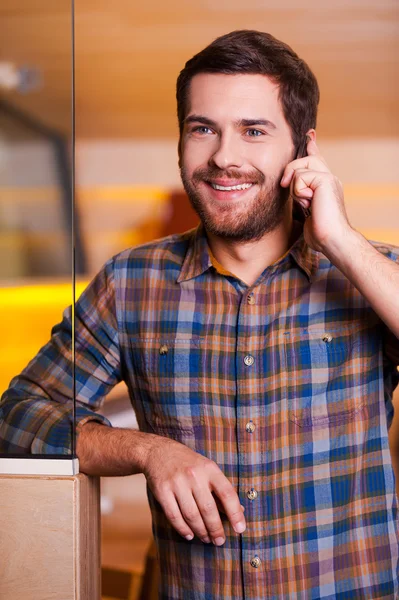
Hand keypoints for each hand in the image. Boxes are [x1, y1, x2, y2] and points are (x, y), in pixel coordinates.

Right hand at [142, 435, 245, 544]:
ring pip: (192, 515)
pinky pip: (174, 516)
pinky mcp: (162, 491)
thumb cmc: (188, 463)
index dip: (235, 513)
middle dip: (216, 529)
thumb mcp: (208, 469)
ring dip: (201, 531)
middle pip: (208, 509)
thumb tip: (240, 511)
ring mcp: (177, 483)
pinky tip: (190, 534)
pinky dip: (183, 529)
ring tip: (206, 538)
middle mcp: (194, 475)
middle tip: (220, 540)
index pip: (227, 493)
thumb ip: (221, 489)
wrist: (158, 452)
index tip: (240, 529)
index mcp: (209, 469)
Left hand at [280, 139, 352, 253]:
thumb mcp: (306, 212)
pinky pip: (300, 177)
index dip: (313, 146)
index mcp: (325, 185)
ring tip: (306, 203)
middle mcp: (329, 178)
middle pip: (305, 159)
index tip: (310, 135)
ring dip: (295, 188)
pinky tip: (309, 202)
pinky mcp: (326, 179)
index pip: (317, 160)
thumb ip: (300, 197)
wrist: (332, 239)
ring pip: (300, 168)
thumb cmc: (320, 232)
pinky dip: (299, 192)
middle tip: (291, 190)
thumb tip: (289, 188)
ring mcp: (329, 178)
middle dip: (292, 172)